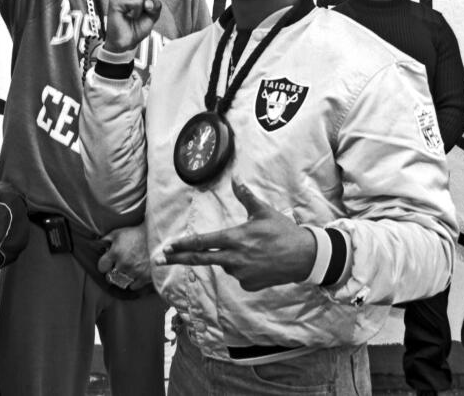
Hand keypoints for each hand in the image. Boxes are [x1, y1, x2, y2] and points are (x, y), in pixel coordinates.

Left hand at [97, 224, 151, 289]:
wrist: (155, 236)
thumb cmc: (135, 234)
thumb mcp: (118, 233)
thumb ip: (106, 241)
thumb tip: (97, 247)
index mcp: (115, 252)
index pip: (101, 267)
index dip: (104, 265)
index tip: (108, 263)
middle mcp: (124, 263)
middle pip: (110, 277)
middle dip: (111, 273)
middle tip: (116, 269)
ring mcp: (134, 271)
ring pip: (121, 282)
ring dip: (122, 278)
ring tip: (126, 272)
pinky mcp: (144, 277)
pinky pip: (133, 287)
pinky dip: (133, 282)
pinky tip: (134, 274)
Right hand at [103, 0, 162, 52]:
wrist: (125, 43)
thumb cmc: (136, 27)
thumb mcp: (152, 14)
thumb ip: (156, 4)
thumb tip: (148, 2)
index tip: (144, 9)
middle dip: (148, 3)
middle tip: (137, 13)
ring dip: (142, 8)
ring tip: (132, 15)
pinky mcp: (115, 0)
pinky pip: (137, 2)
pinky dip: (137, 12)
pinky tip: (128, 16)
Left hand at [155, 180, 315, 291]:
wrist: (304, 257)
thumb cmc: (283, 231)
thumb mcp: (264, 211)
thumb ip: (246, 197)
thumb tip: (236, 179)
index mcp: (235, 238)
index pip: (203, 242)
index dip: (183, 244)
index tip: (167, 246)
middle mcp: (234, 258)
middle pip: (200, 258)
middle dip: (178, 258)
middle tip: (159, 259)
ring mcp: (241, 274)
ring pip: (224, 263)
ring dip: (227, 256)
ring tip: (253, 247)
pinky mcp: (249, 284)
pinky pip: (238, 274)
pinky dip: (242, 266)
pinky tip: (258, 259)